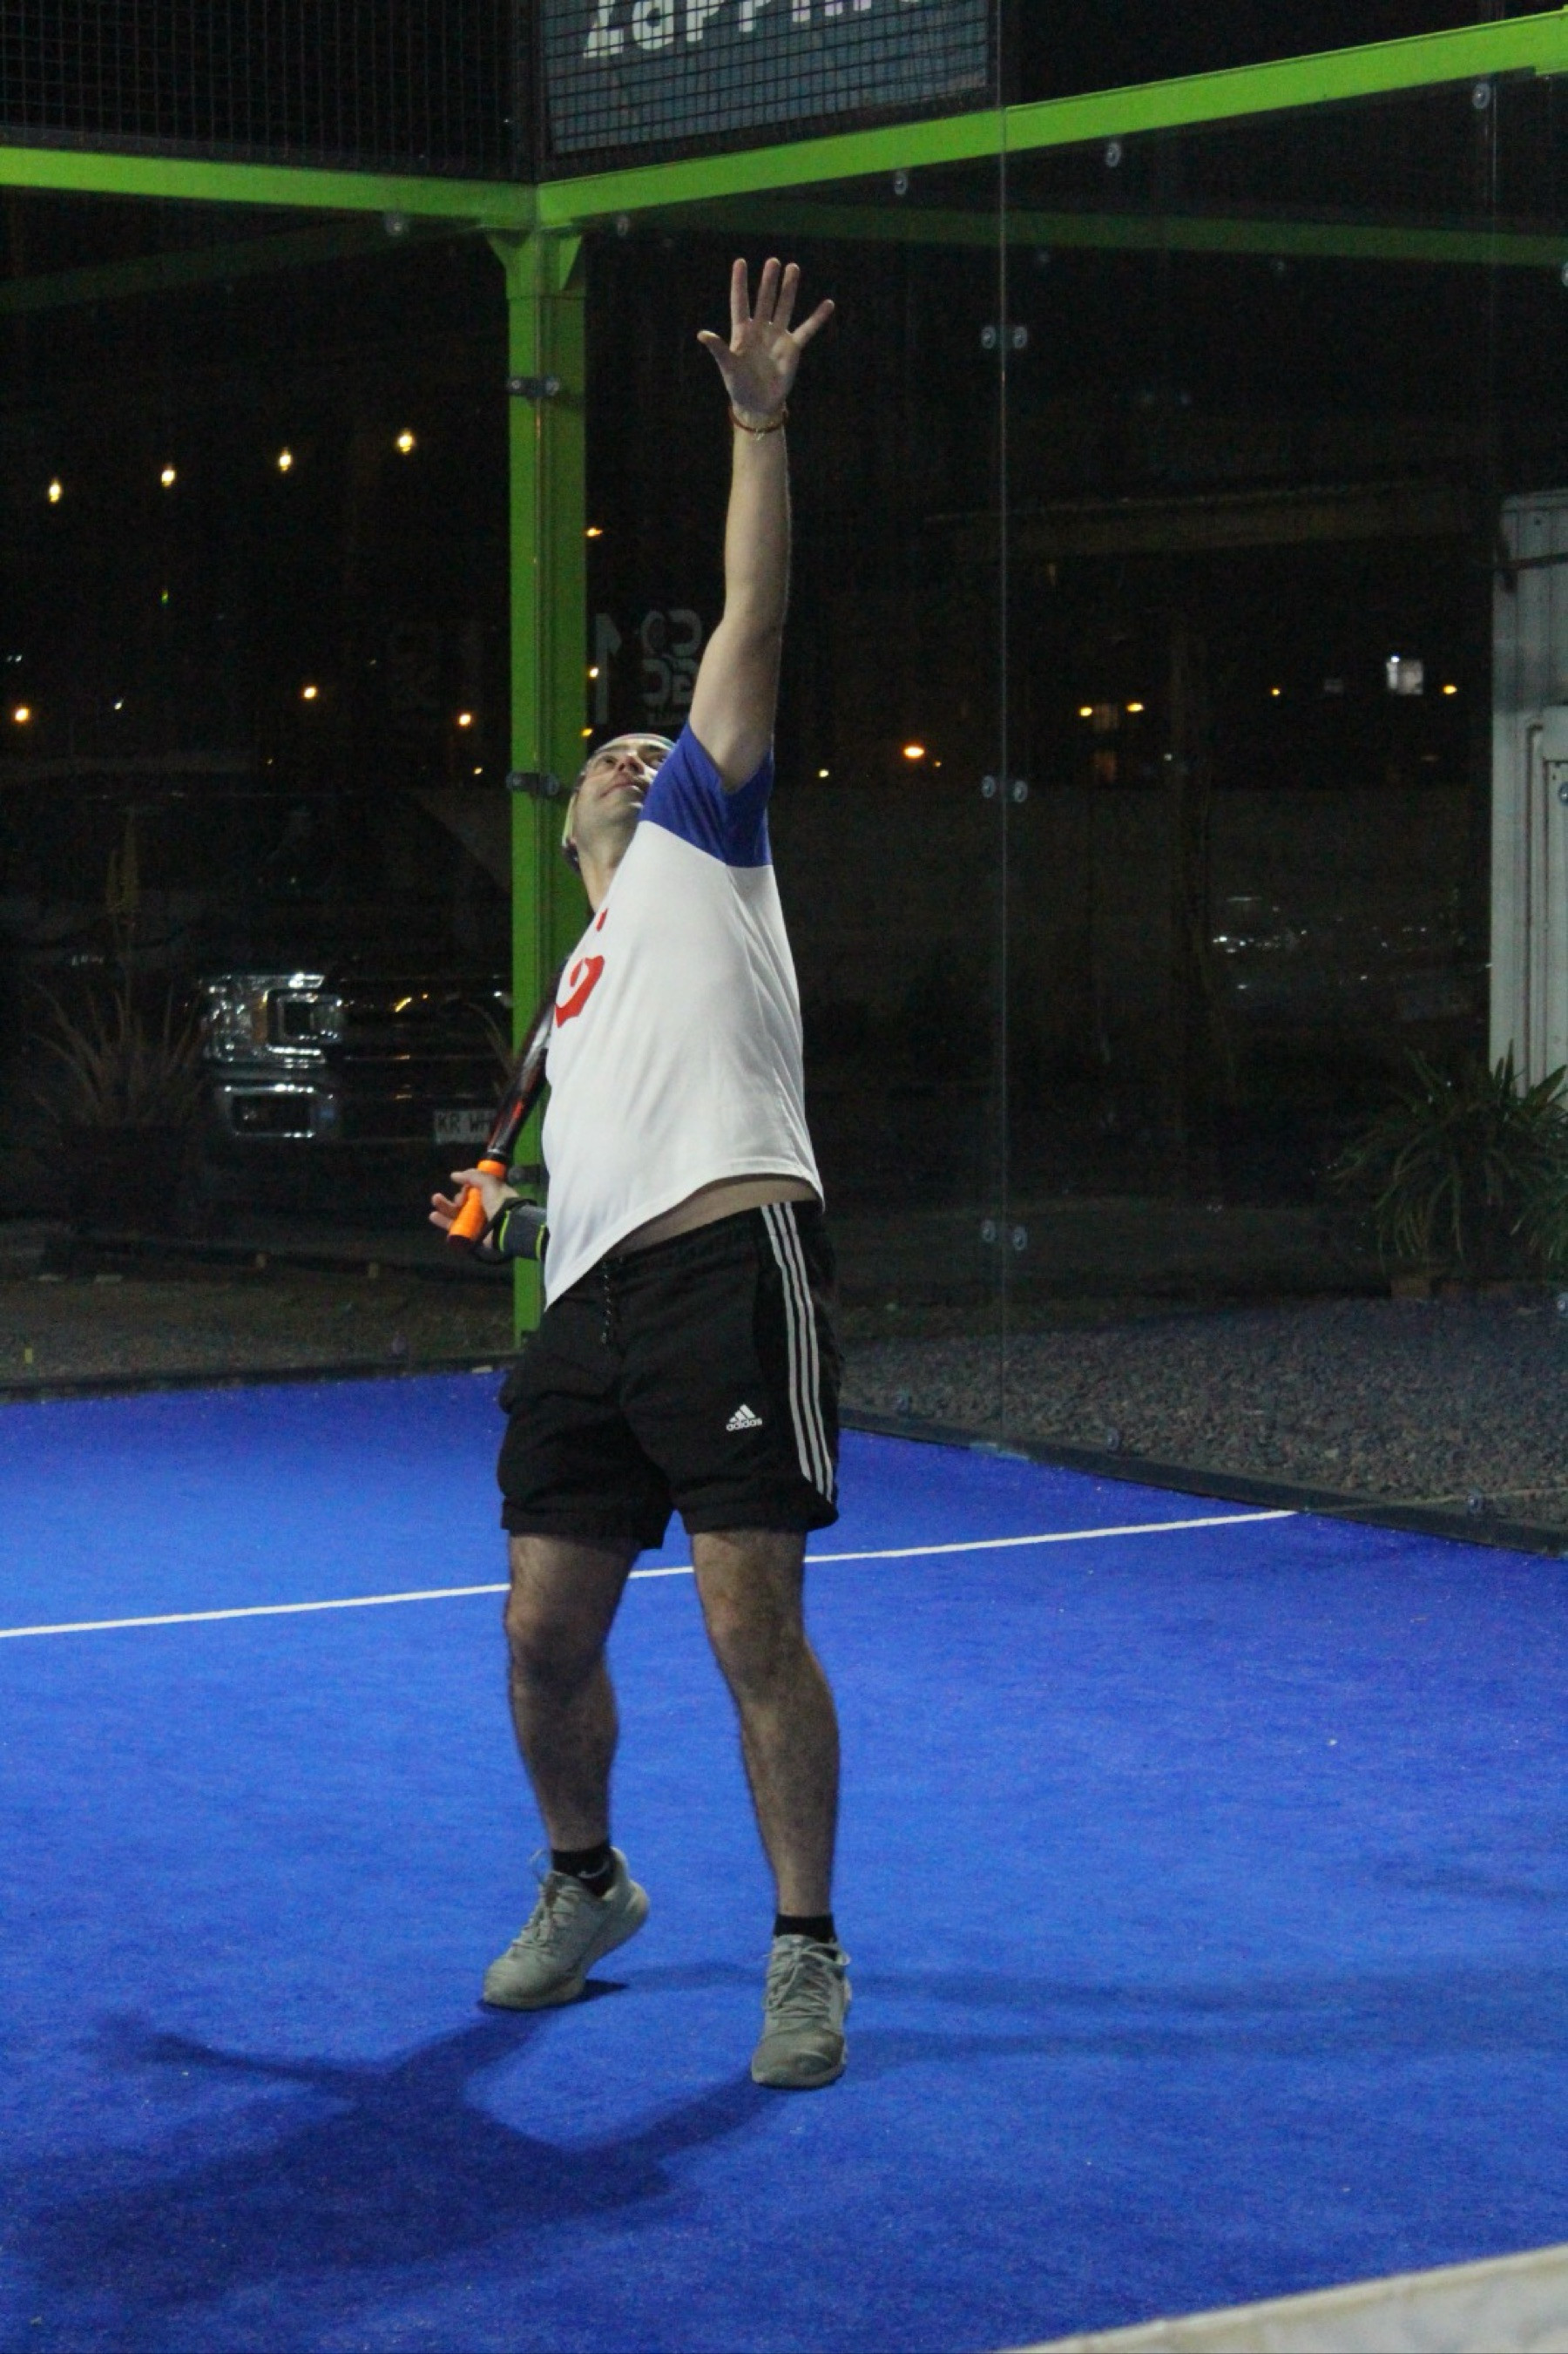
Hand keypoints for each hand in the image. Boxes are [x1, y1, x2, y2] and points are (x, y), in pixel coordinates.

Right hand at [429, 1167, 515, 1233]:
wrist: (506, 1226)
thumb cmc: (499, 1202)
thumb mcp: (489, 1183)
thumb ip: (472, 1176)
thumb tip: (454, 1175)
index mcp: (491, 1196)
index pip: (474, 1190)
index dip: (466, 1188)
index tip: (462, 1186)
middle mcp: (484, 1209)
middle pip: (464, 1202)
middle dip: (453, 1198)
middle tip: (447, 1195)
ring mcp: (477, 1222)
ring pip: (457, 1214)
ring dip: (444, 1207)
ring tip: (435, 1200)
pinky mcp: (471, 1235)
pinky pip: (455, 1228)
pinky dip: (443, 1222)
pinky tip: (434, 1216)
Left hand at [697, 258, 833, 425]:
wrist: (758, 404)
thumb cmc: (739, 385)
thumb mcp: (727, 366)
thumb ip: (718, 349)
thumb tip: (702, 334)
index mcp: (742, 331)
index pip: (740, 302)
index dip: (740, 283)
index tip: (740, 262)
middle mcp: (760, 329)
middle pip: (765, 299)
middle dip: (768, 281)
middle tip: (773, 262)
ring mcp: (777, 336)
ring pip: (784, 307)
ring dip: (789, 289)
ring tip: (793, 268)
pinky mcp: (792, 347)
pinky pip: (807, 330)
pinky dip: (817, 318)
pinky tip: (828, 305)